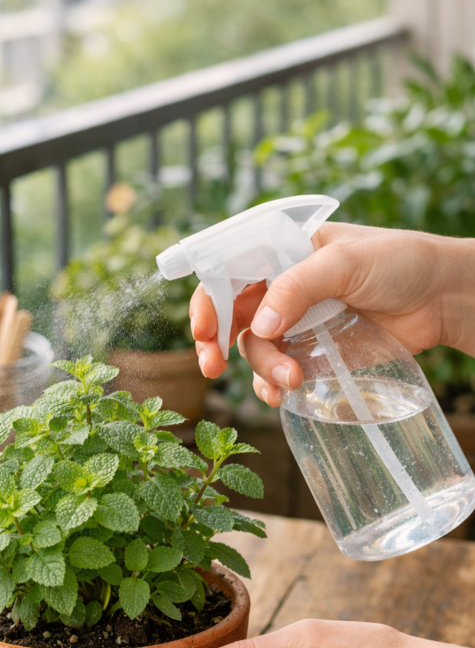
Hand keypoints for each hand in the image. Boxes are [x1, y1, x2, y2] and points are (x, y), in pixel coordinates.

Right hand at [190, 223, 474, 405]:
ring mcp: (298, 321)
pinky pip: (280, 371)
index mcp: (282, 252)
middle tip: (213, 366)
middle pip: (233, 316)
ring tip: (290, 381)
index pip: (228, 271)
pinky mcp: (315, 351)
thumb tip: (259, 325)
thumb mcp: (344, 262)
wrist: (442, 297)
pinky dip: (273, 386)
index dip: (208, 300)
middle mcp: (283, 286)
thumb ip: (298, 286)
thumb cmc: (399, 262)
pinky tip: (281, 395)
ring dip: (262, 368)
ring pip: (257, 348)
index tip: (204, 330)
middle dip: (218, 342)